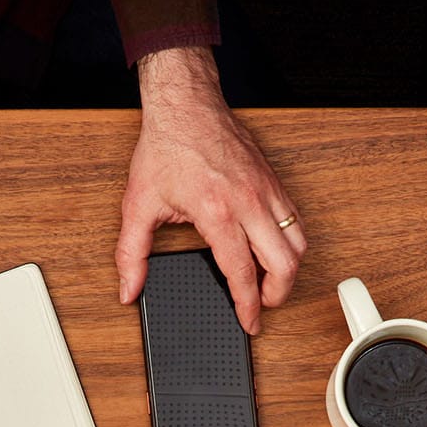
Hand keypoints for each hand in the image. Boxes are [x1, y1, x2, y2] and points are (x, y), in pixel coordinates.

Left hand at [117, 47, 304, 334]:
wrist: (186, 104)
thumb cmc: (166, 147)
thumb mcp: (139, 205)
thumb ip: (131, 254)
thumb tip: (128, 288)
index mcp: (217, 212)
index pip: (243, 273)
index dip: (248, 306)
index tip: (249, 323)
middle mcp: (249, 202)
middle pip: (285, 264)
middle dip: (277, 294)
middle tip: (263, 304)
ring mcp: (266, 190)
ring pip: (298, 242)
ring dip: (288, 269)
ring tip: (270, 282)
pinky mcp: (273, 180)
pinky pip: (295, 220)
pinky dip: (290, 242)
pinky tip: (273, 249)